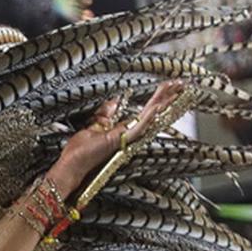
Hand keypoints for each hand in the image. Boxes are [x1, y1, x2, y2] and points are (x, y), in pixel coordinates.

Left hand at [49, 82, 185, 194]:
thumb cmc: (80, 152)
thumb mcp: (94, 126)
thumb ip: (106, 114)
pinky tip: (158, 106)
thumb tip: (114, 101)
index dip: (157, 98)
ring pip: (149, 117)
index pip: (146, 111)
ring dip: (162, 101)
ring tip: (175, 88)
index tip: (168, 86)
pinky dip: (148, 116)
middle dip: (166, 97)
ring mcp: (127, 139)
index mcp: (125, 131)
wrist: (72, 167)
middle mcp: (129, 135)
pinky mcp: (121, 141)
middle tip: (180, 83)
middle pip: (152, 113)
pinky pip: (139, 127)